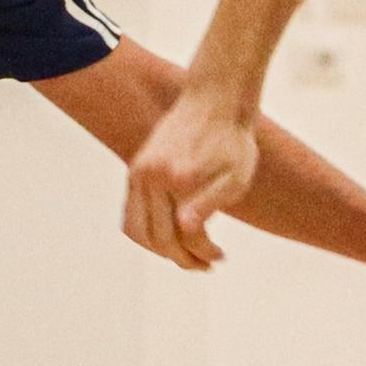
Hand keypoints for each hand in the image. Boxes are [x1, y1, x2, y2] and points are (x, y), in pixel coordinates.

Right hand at [124, 84, 258, 271]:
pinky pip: (130, 215)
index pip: (184, 235)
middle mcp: (152, 176)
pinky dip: (145, 233)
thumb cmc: (232, 140)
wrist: (215, 101)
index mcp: (178, 178)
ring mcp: (139, 173)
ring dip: (159, 251)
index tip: (221, 257)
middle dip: (182, 259)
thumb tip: (184, 228)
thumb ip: (210, 201)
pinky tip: (169, 236)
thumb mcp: (236, 174)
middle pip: (158, 238)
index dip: (204, 252)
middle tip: (206, 264)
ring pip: (137, 231)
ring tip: (185, 255)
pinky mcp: (135, 170)